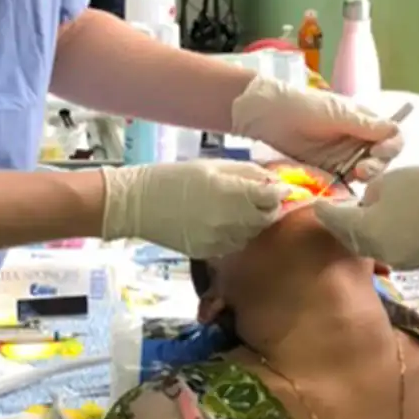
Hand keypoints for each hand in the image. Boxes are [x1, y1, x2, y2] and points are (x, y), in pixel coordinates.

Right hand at [100, 160, 288, 257]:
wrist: (138, 204)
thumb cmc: (175, 177)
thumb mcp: (212, 166)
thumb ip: (246, 173)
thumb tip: (272, 180)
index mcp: (230, 193)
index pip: (271, 196)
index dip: (280, 191)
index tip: (280, 187)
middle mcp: (229, 220)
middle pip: (266, 218)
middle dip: (269, 207)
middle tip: (263, 197)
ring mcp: (219, 240)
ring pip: (253, 233)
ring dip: (254, 221)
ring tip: (240, 208)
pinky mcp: (209, 252)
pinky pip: (235, 244)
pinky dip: (238, 234)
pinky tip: (225, 222)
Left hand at [231, 77, 401, 181]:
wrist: (267, 114)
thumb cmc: (303, 105)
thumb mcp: (336, 113)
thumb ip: (364, 125)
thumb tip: (395, 130)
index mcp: (365, 121)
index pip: (391, 136)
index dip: (391, 146)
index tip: (379, 152)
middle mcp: (358, 139)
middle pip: (381, 158)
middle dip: (377, 166)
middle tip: (362, 171)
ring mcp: (343, 155)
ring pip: (365, 172)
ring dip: (364, 177)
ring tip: (353, 176)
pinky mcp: (328, 169)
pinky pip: (344, 180)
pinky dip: (347, 185)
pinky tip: (343, 187)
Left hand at [314, 164, 418, 269]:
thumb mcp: (388, 181)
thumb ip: (367, 196)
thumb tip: (365, 205)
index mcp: (367, 230)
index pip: (336, 222)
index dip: (325, 212)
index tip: (317, 205)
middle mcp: (378, 252)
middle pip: (351, 239)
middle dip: (343, 225)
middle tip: (336, 211)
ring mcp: (398, 261)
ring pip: (371, 247)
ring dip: (363, 234)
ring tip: (361, 218)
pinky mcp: (415, 262)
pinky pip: (390, 250)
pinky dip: (383, 239)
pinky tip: (387, 226)